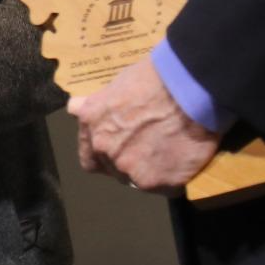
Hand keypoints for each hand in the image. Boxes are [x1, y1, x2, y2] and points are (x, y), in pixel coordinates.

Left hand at [67, 58, 219, 192]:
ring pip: (137, 179)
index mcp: (92, 124)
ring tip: (169, 151)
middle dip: (129, 160)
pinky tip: (182, 160)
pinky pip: (164, 187)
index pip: (89, 158)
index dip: (104, 156)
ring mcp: (130, 168)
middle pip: (114, 169)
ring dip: (150, 169)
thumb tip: (76, 107)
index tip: (118, 150)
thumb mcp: (116, 84)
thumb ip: (98, 105)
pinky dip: (172, 177)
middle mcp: (105, 149)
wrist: (188, 88)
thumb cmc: (155, 77)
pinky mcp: (157, 182)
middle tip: (150, 147)